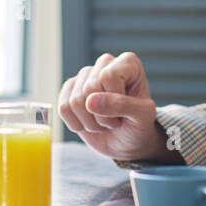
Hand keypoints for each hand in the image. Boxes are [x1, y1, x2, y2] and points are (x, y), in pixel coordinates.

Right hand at [57, 52, 176, 161]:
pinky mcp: (70, 90)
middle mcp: (105, 63)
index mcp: (128, 63)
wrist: (126, 142)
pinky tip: (89, 124)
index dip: (114, 101)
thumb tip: (90, 101)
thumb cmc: (139, 125)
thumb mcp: (142, 116)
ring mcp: (85, 75)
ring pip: (75, 100)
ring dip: (90, 123)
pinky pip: (63, 109)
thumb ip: (122, 105)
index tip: (126, 111)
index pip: (108, 76)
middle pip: (89, 88)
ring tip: (104, 123)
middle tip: (114, 120)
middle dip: (102, 116)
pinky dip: (76, 124)